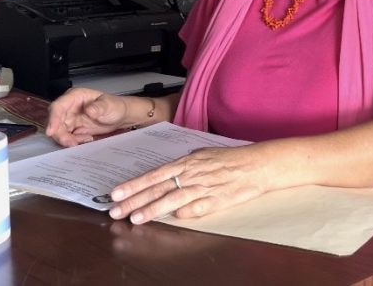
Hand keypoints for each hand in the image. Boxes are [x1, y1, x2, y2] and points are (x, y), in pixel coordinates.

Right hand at [46, 87, 128, 146]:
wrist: (120, 116)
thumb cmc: (115, 106)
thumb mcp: (109, 105)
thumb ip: (99, 107)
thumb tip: (89, 110)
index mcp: (75, 96)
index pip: (58, 106)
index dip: (53, 119)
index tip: (51, 131)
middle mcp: (69, 107)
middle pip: (55, 121)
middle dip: (59, 133)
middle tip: (70, 142)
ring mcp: (70, 118)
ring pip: (58, 131)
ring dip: (66, 139)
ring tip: (84, 140)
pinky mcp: (73, 128)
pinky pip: (66, 136)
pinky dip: (73, 140)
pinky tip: (87, 138)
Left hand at [107, 145, 270, 224]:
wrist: (256, 164)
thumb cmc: (230, 159)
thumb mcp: (203, 154)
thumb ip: (184, 163)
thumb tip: (169, 171)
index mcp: (186, 162)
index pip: (154, 174)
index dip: (134, 184)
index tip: (116, 193)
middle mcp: (191, 174)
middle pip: (158, 188)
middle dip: (134, 200)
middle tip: (115, 210)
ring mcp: (204, 187)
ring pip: (173, 198)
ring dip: (153, 209)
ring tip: (136, 218)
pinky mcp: (217, 200)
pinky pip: (198, 207)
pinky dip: (185, 212)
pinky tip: (173, 218)